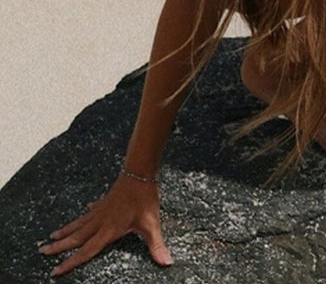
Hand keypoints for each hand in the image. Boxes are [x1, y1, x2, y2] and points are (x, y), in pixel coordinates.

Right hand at [39, 173, 171, 276]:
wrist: (139, 172)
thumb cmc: (144, 198)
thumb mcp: (151, 223)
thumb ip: (156, 245)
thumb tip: (166, 262)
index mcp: (108, 230)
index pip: (86, 251)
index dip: (70, 262)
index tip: (55, 271)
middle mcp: (100, 221)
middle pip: (76, 237)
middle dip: (58, 247)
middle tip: (41, 251)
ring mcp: (101, 210)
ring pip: (79, 223)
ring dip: (66, 231)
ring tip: (51, 236)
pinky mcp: (106, 200)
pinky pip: (91, 211)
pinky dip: (85, 214)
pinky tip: (83, 211)